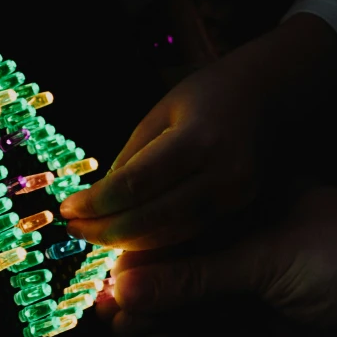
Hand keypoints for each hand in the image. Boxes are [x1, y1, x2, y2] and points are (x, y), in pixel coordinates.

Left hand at [59, 14, 336, 250]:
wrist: (269, 97)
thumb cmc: (208, 95)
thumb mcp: (162, 113)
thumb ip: (133, 158)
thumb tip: (100, 201)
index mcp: (199, 141)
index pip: (135, 184)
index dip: (97, 203)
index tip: (67, 209)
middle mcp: (222, 174)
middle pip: (152, 218)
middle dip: (106, 230)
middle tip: (73, 230)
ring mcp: (235, 195)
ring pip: (171, 234)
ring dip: (127, 241)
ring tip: (92, 236)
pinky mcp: (239, 208)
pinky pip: (189, 232)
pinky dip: (155, 240)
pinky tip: (128, 240)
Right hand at [95, 185, 336, 336]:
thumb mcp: (268, 256)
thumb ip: (197, 275)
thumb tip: (129, 282)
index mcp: (258, 207)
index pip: (188, 223)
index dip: (147, 242)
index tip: (107, 258)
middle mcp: (257, 247)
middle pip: (188, 267)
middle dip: (146, 284)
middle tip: (102, 299)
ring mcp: (263, 292)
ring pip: (198, 305)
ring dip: (159, 315)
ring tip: (117, 325)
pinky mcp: (270, 335)